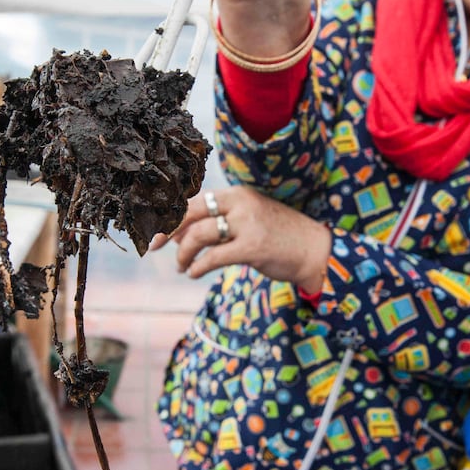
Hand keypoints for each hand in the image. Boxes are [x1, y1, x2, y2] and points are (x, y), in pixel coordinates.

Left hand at [151, 185, 332, 290]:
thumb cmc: (278, 236)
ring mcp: (247, 224)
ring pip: (199, 235)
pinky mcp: (253, 247)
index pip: (195, 200)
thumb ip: (218, 224)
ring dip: (184, 254)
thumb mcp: (248, 221)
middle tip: (154, 246)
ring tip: (182, 266)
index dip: (172, 215)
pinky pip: (213, 257)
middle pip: (192, 212)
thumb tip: (178, 235)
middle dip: (168, 230)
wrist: (314, 249)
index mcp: (237, 195)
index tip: (157, 230)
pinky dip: (198, 266)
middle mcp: (241, 204)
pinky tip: (193, 273)